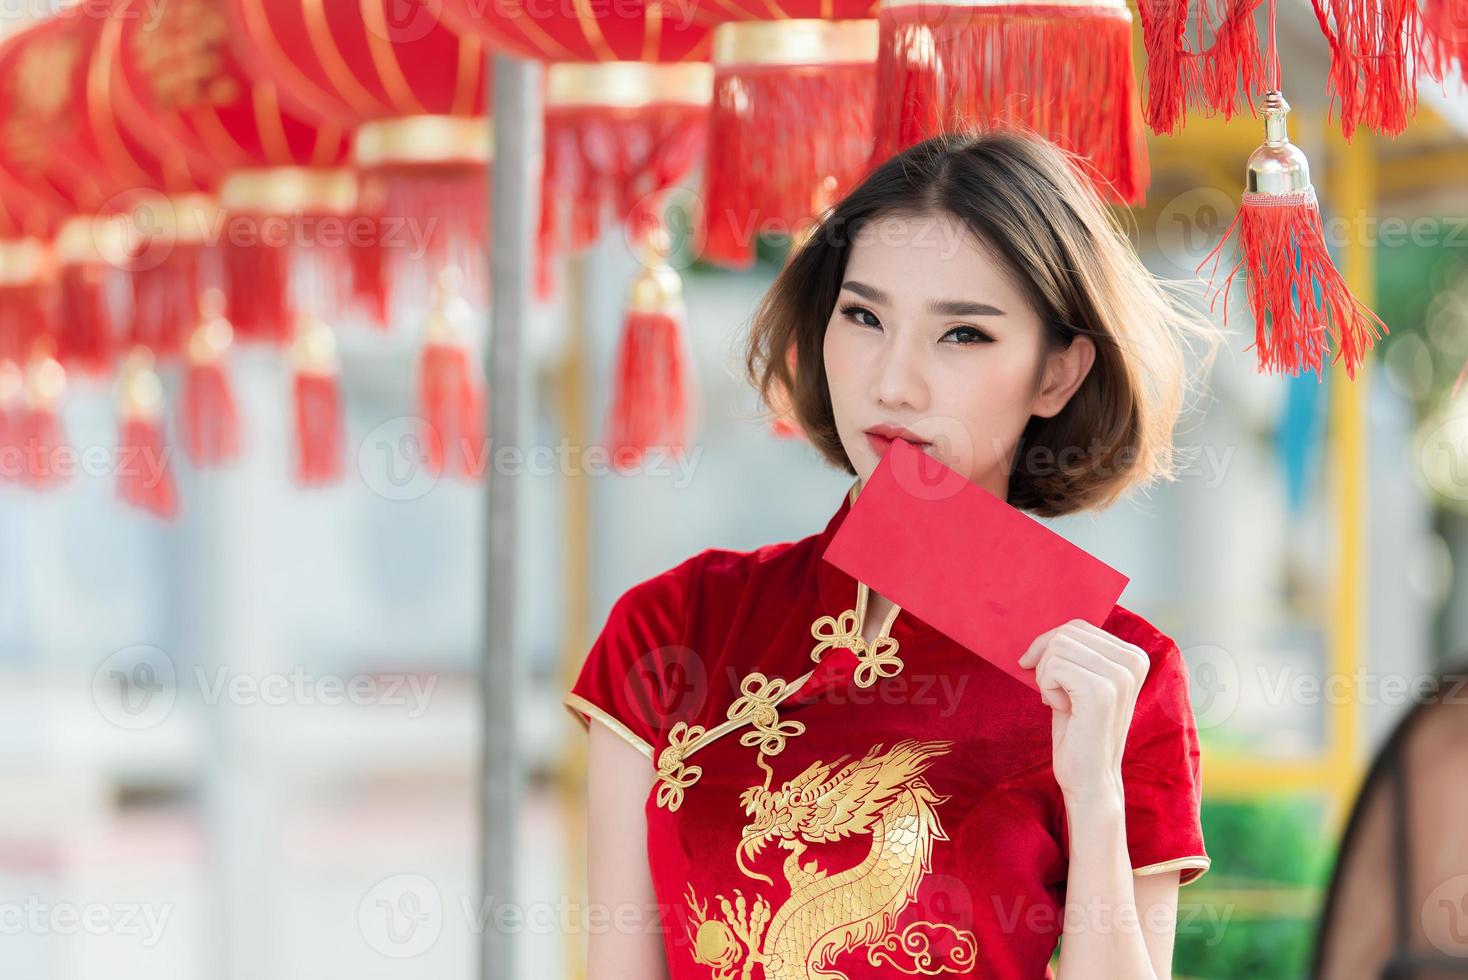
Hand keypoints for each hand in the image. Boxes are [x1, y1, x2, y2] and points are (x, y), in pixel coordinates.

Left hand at [1017, 619, 1150, 808]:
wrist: (1090, 778)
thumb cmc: (1079, 730)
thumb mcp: (1080, 682)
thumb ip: (1075, 653)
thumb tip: (1046, 630)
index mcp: (1134, 656)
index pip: (1077, 626)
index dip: (1049, 645)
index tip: (1045, 674)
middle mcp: (1134, 661)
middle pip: (1067, 632)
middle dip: (1045, 659)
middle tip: (1051, 691)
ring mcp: (1121, 676)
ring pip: (1058, 647)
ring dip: (1045, 675)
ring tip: (1059, 701)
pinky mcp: (1102, 692)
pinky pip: (1053, 667)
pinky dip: (1046, 687)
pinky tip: (1061, 709)